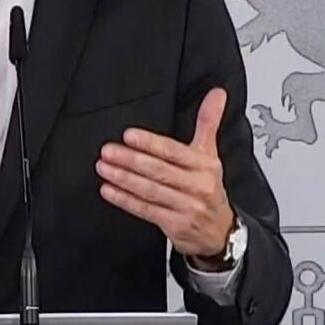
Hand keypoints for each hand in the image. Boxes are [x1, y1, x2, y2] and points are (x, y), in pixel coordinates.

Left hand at [96, 88, 234, 268]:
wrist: (221, 231)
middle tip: (108, 151)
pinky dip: (126, 200)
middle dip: (131, 160)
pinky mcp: (175, 225)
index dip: (151, 143)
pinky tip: (109, 190)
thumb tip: (216, 93)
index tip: (129, 135)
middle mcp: (198, 186)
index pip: (174, 151)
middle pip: (160, 170)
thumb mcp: (210, 154)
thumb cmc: (209, 188)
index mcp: (205, 165)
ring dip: (124, 179)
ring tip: (104, 167)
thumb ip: (209, 122)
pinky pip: (147, 210)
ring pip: (151, 190)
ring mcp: (187, 207)